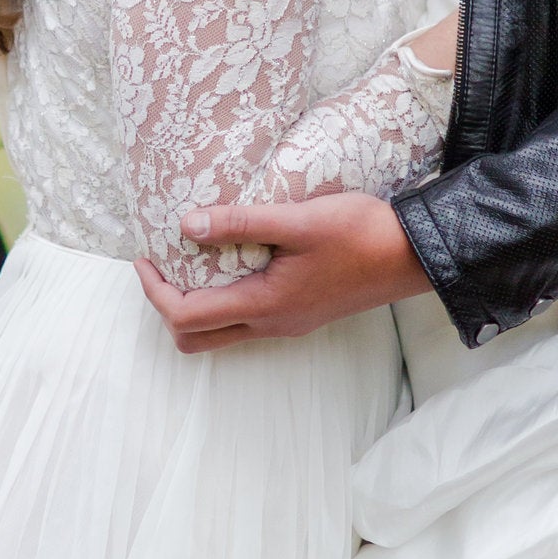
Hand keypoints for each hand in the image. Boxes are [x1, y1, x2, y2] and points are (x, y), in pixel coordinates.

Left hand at [136, 193, 427, 352]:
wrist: (414, 255)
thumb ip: (241, 222)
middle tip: (160, 266)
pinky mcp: (300, 313)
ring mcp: (287, 323)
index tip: (143, 258)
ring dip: (196, 304)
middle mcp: (271, 324)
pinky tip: (230, 262)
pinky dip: (223, 298)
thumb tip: (188, 224)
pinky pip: (246, 318)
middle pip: (196, 338)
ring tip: (190, 260)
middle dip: (167, 306)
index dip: (154, 292)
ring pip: (221, 332)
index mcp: (264, 305)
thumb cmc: (360, 234)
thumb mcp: (297, 219)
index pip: (186, 317)